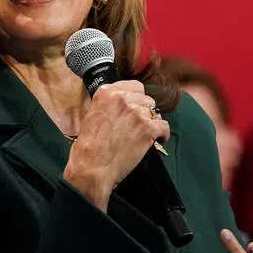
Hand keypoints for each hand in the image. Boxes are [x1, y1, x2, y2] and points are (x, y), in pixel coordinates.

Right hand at [62, 81, 169, 209]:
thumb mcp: (91, 114)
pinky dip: (162, 135)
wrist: (92, 166)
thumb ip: (108, 104)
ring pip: (155, 113)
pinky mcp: (147, 128)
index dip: (136, 99)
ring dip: (152, 123)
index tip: (135, 108)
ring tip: (145, 135)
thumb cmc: (88, 146)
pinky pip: (164, 127)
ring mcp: (136, 113)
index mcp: (107, 92)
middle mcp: (122, 98)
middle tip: (137, 125)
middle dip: (144, 112)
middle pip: (146, 99)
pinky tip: (156, 140)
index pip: (134, 86)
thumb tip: (122, 105)